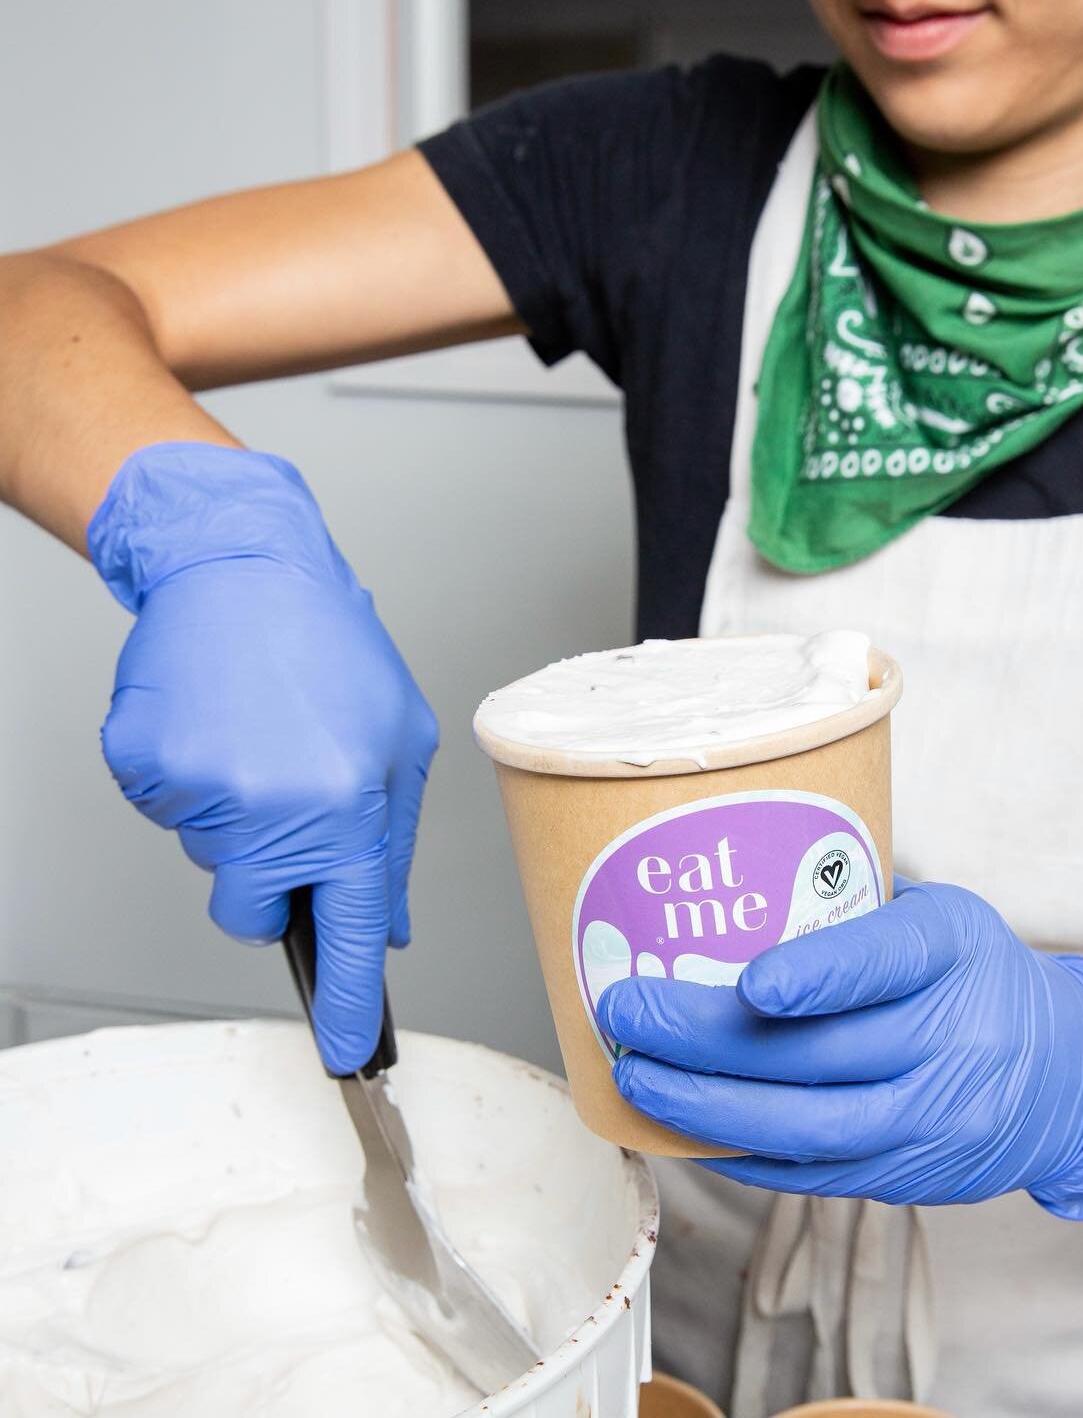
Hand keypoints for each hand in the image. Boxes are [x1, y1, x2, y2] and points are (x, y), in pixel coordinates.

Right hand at [89, 443, 438, 1072]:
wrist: (239, 566)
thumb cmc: (326, 646)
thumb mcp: (399, 740)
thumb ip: (392, 843)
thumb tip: (386, 926)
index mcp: (349, 801)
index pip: (349, 929)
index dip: (348, 999)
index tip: (350, 1053)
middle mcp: (275, 806)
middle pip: (257, 913)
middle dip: (272, 880)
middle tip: (288, 796)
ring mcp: (201, 790)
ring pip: (211, 859)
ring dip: (235, 815)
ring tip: (257, 733)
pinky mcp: (144, 766)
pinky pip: (167, 812)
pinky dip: (190, 780)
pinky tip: (217, 724)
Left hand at [599, 878, 1082, 1216]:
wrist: (1067, 1076)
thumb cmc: (975, 974)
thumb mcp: (939, 916)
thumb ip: (850, 913)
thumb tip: (718, 896)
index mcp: (953, 949)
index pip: (885, 962)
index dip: (818, 977)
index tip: (749, 984)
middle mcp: (951, 1039)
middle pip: (821, 1051)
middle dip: (709, 1038)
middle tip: (628, 1010)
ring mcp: (932, 1121)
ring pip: (808, 1124)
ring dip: (707, 1105)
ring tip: (636, 1076)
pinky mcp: (909, 1178)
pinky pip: (813, 1170)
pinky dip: (740, 1148)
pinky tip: (683, 1123)